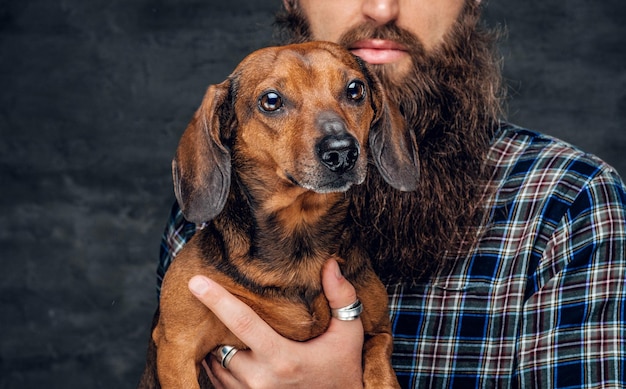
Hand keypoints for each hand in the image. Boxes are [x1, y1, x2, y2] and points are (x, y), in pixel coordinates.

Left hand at [188, 258, 364, 388]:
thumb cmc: (344, 367)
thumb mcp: (349, 332)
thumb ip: (341, 297)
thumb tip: (330, 263)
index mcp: (283, 359)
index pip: (242, 323)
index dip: (217, 300)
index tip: (195, 282)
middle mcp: (261, 379)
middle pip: (221, 344)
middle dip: (214, 323)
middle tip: (208, 299)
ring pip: (216, 364)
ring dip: (216, 344)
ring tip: (220, 325)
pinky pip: (219, 381)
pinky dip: (219, 364)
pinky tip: (230, 348)